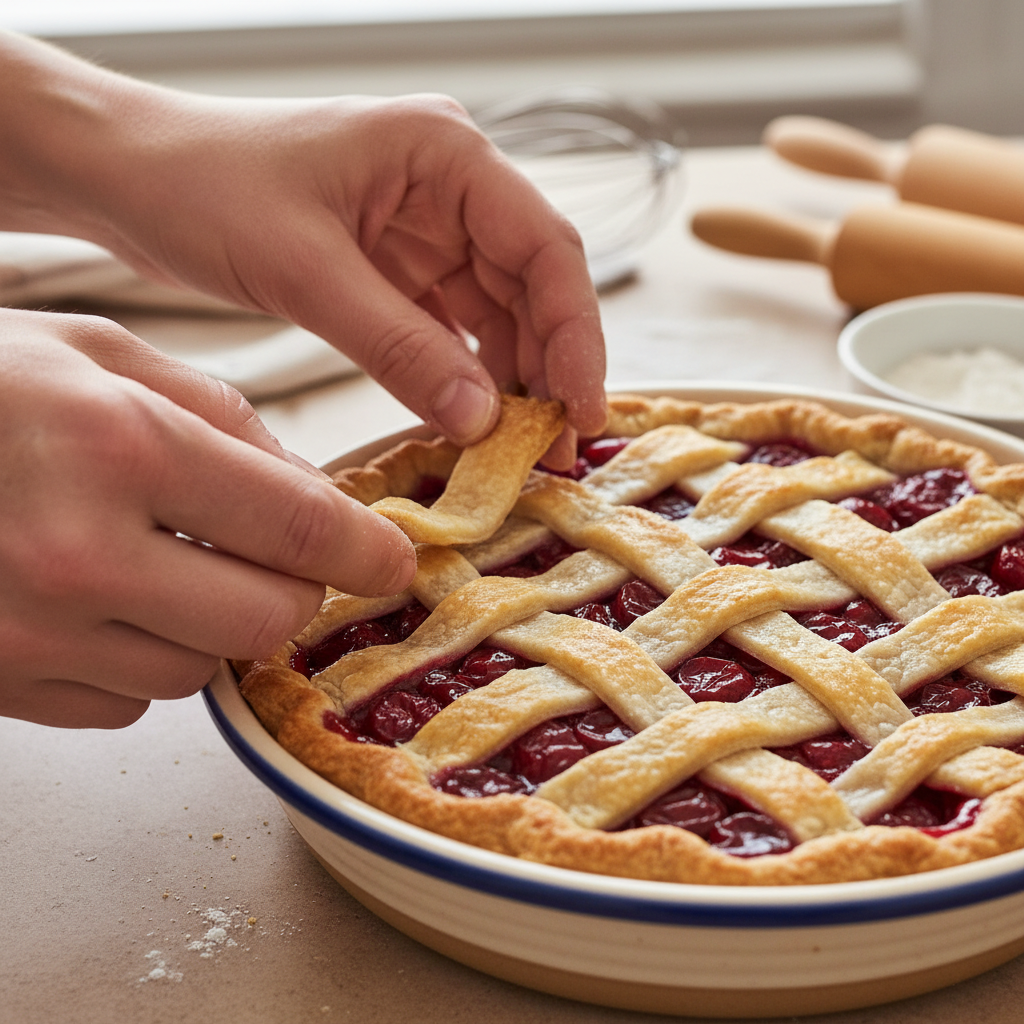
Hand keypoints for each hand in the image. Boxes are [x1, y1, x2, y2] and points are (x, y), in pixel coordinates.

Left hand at [0, 33, 606, 465]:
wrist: (130, 177)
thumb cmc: (204, 184)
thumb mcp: (306, 269)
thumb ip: (399, 347)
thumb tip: (481, 421)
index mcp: (444, 154)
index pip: (546, 247)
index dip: (576, 334)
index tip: (580, 409)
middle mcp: (449, 189)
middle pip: (532, 288)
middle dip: (548, 371)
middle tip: (553, 451)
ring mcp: (425, 230)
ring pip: (498, 316)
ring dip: (510, 383)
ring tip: (517, 453)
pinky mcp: (396, 270)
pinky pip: (450, 332)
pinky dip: (462, 380)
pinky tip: (469, 426)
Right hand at [0, 309, 414, 727]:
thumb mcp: (95, 349)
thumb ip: (219, 411)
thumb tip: (308, 485)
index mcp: (117, 445)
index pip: (300, 526)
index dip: (367, 551)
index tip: (391, 560)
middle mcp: (75, 551)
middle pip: (265, 619)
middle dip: (290, 590)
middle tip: (273, 554)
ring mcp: (26, 632)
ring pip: (198, 670)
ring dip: (209, 625)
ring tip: (163, 562)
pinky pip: (122, 703)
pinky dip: (137, 658)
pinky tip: (100, 599)